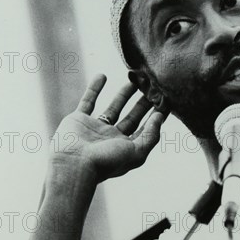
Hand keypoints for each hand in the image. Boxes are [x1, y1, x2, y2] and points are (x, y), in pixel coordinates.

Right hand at [49, 73, 165, 184]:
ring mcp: (95, 129)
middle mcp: (112, 138)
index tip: (166, 99)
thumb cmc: (106, 162)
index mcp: (126, 147)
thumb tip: (160, 116)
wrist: (73, 164)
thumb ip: (151, 135)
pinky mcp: (79, 120)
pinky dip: (94, 88)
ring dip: (123, 94)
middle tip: (152, 86)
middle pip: (132, 117)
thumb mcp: (136, 152)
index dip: (156, 114)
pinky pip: (88, 101)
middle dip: (143, 102)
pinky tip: (102, 75)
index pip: (146, 128)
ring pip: (113, 108)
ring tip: (134, 79)